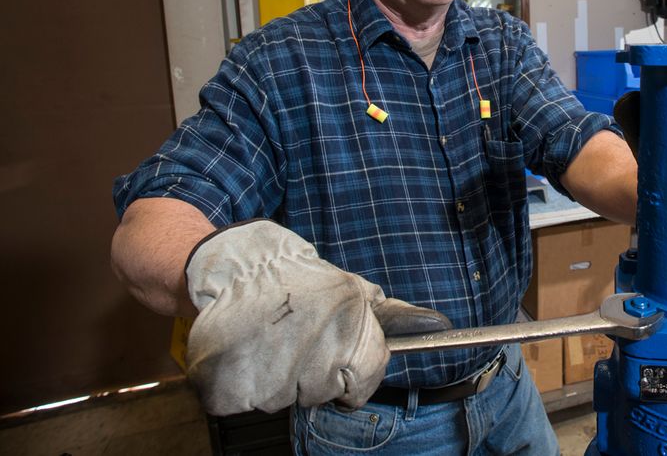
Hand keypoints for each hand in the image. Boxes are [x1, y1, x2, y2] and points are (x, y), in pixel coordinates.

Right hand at [184, 220, 450, 414]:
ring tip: (267, 339)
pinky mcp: (229, 387)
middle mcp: (312, 352)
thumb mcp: (346, 283)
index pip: (366, 379)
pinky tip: (245, 352)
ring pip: (286, 398)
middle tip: (294, 338)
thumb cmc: (291, 275)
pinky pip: (247, 401)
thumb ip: (385, 311)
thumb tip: (436, 325)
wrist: (228, 266)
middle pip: (324, 391)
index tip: (338, 355)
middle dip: (313, 370)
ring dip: (277, 376)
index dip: (354, 371)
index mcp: (346, 327)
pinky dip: (243, 384)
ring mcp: (270, 373)